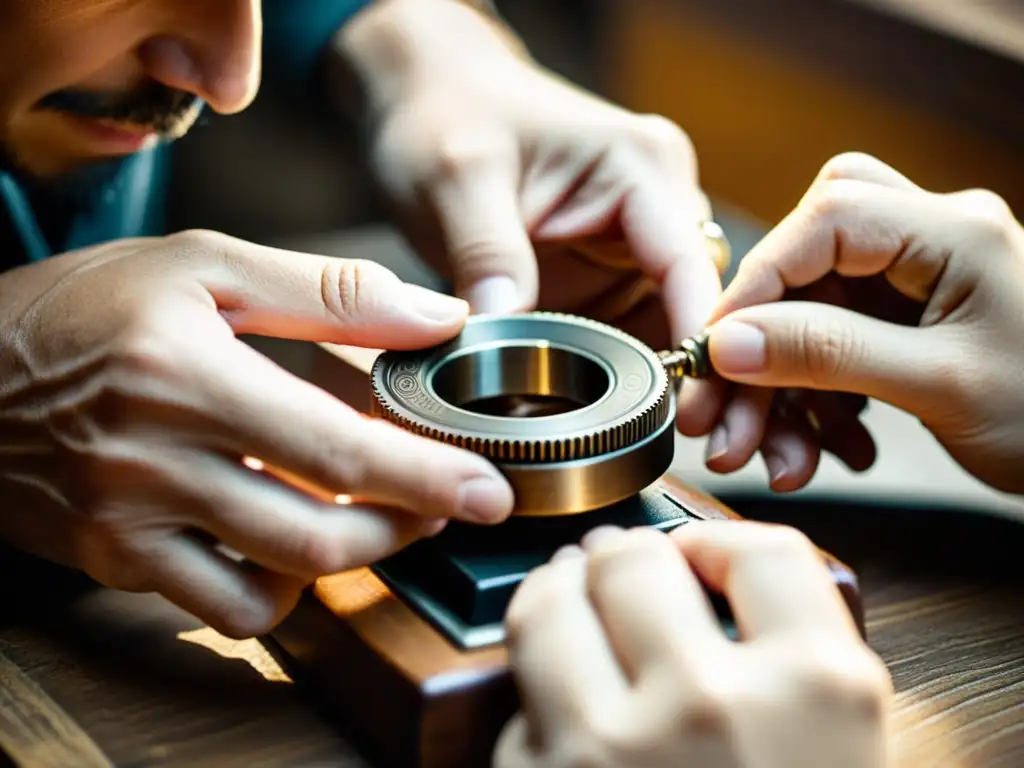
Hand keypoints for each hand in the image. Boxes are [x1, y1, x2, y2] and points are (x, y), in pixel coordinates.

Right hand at [0, 231, 513, 636]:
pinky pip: (220, 611)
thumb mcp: (205, 264)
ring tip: (387, 516)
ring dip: (355, 559)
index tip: (489, 490)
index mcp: (190, 375)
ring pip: (279, 582)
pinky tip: (295, 547)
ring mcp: (130, 523)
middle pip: (322, 537)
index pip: (340, 451)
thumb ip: (331, 292)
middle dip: (408, 529)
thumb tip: (439, 317)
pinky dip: (280, 592)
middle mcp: (156, 461)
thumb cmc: (88, 304)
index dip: (428, 479)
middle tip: (449, 500)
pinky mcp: (113, 560)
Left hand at [335, 0, 723, 423]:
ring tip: (636, 442)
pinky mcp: (606, 276)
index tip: (689, 407)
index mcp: (640, 167)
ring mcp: (633, 245)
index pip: (692, 265)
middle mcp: (655, 205)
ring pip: (668, 330)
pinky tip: (600, 417)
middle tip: (676, 442)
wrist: (427, 101)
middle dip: (689, 375)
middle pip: (696, 307)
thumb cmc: (447, 114)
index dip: (699, 338)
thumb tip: (503, 329)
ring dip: (655, 384)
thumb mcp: (458, 177)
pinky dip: (616, 376)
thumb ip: (487, 253)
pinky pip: (626, 334)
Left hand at [496, 523, 890, 767]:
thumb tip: (713, 577)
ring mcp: (614, 748)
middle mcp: (712, 704)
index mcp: (818, 690)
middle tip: (619, 577)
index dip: (720, 542)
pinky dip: (535, 707)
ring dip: (553, 599)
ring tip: (567, 606)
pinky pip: (517, 706)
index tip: (696, 557)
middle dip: (622, 563)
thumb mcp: (842, 757)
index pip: (761, 548)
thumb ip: (800, 662)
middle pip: (633, 559)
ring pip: (546, 605)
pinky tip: (563, 722)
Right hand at [696, 153, 1023, 494]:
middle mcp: (930, 240)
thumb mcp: (939, 386)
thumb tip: (728, 342)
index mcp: (953, 231)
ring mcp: (918, 279)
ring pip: (810, 312)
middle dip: (758, 349)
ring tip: (777, 460)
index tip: (711, 352)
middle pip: (806, 267)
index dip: (755, 285)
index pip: (824, 223)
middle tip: (722, 421)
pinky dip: (814, 398)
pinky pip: (833, 342)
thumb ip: (829, 353)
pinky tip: (823, 447)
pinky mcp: (909, 318)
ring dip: (781, 388)